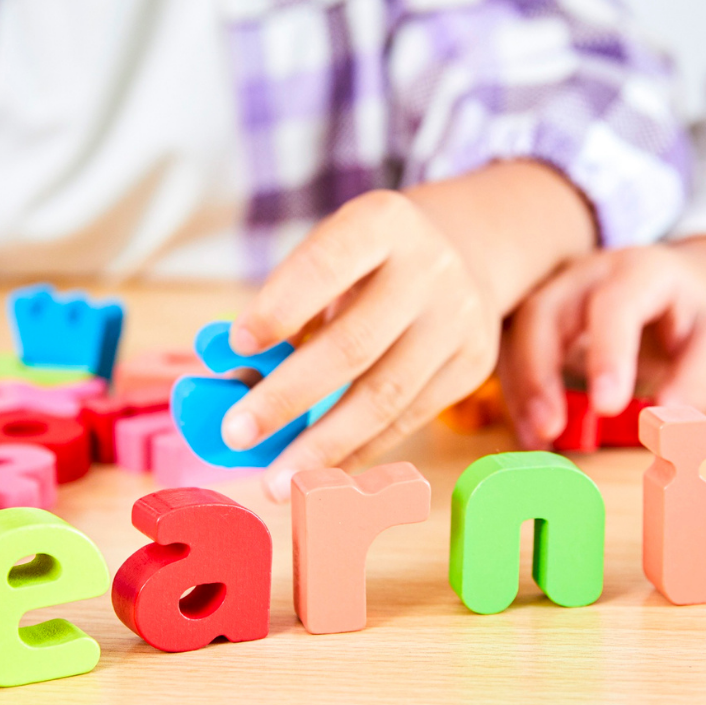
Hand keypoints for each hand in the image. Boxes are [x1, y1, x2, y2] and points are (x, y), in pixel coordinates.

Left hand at [220, 189, 501, 500]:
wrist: (460, 254)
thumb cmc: (367, 263)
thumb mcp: (330, 259)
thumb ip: (286, 311)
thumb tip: (233, 386)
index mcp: (382, 223)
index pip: (325, 265)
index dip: (280, 308)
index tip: (238, 347)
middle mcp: (429, 268)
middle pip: (353, 344)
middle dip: (288, 396)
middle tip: (237, 434)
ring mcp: (458, 319)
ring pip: (385, 395)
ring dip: (323, 446)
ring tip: (275, 481)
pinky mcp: (472, 364)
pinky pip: (409, 419)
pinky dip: (359, 452)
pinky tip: (320, 473)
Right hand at [500, 238, 705, 448]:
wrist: (690, 279)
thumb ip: (696, 381)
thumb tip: (659, 425)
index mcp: (642, 270)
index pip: (615, 304)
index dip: (607, 354)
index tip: (608, 407)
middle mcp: (589, 274)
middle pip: (545, 312)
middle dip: (539, 372)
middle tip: (550, 429)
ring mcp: (558, 292)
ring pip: (518, 332)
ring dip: (522, 389)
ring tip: (537, 439)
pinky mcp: (543, 318)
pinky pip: (514, 350)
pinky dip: (519, 394)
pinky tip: (532, 432)